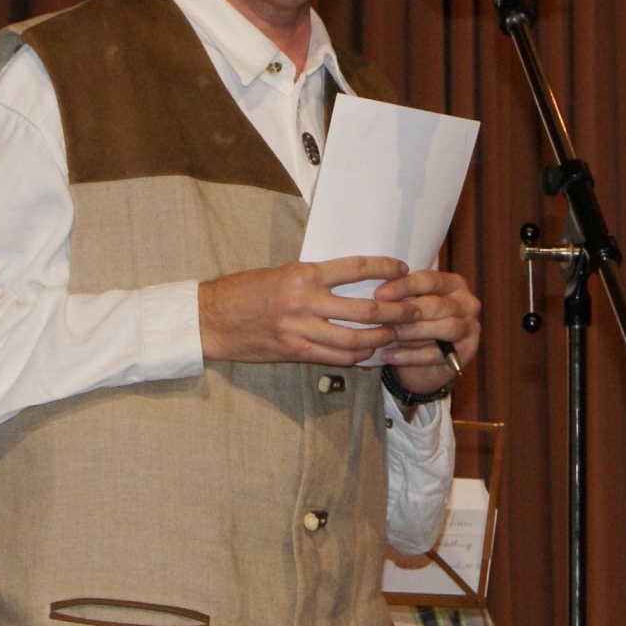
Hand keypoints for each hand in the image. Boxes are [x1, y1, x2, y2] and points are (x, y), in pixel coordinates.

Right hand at [198, 257, 415, 365]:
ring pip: (354, 339)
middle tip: (413, 311)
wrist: (212, 318)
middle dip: (395, 312)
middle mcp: (305, 301)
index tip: (402, 269)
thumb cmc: (245, 290)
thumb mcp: (282, 272)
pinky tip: (369, 353)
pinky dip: (357, 356)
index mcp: (303, 274)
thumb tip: (350, 278)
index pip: (355, 269)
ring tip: (395, 335)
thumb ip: (315, 278)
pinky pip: (336, 357)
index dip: (384, 268)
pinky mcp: (295, 351)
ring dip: (380, 338)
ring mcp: (301, 330)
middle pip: (364, 309)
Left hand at [369, 268, 479, 395]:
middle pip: (437, 305)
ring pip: (443, 328)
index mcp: (454, 283)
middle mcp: (467, 303)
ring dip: (413, 332)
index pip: (429, 280)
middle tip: (381, 318)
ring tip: (389, 335)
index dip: (403, 286)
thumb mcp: (410, 305)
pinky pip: (438, 354)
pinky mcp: (467, 351)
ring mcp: (471, 327)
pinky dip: (410, 356)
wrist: (427, 361)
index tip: (378, 295)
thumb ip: (401, 297)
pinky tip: (389, 355)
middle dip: (407, 312)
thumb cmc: (415, 324)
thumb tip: (378, 294)